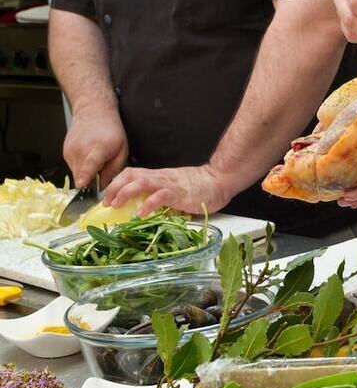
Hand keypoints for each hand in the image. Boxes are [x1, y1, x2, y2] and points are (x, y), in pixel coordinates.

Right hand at [63, 112, 127, 186]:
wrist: (93, 113)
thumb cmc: (111, 131)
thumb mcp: (122, 150)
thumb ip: (114, 169)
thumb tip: (104, 185)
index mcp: (98, 148)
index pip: (90, 164)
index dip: (85, 175)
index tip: (81, 184)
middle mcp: (81, 149)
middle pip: (81, 175)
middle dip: (90, 180)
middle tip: (101, 169)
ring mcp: (71, 150)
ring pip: (76, 173)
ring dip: (86, 173)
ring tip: (95, 159)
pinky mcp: (65, 151)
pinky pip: (72, 166)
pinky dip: (81, 166)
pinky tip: (88, 155)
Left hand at [103, 165, 233, 215]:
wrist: (219, 180)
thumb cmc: (199, 187)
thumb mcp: (174, 191)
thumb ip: (160, 198)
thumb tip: (146, 212)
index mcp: (158, 177)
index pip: (131, 174)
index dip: (116, 183)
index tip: (107, 197)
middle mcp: (160, 178)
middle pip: (130, 175)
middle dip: (114, 188)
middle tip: (106, 203)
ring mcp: (169, 184)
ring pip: (140, 182)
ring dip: (124, 193)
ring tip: (116, 205)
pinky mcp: (179, 193)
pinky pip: (160, 196)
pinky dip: (148, 204)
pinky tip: (142, 213)